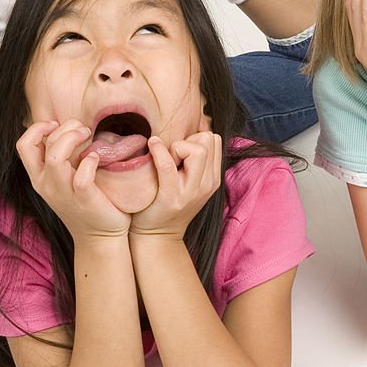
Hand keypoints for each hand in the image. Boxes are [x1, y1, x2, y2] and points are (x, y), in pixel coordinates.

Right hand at [16, 119, 129, 239]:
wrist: (99, 237)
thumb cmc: (86, 203)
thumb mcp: (65, 180)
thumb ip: (61, 159)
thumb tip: (67, 130)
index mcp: (40, 177)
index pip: (23, 145)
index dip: (37, 128)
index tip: (57, 123)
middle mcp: (46, 184)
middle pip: (37, 145)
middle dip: (61, 128)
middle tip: (82, 129)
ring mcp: (63, 192)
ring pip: (56, 157)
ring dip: (72, 139)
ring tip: (89, 136)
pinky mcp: (84, 199)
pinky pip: (82, 176)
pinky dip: (90, 161)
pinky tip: (97, 158)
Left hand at [129, 118, 222, 241]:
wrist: (157, 236)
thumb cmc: (167, 203)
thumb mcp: (190, 182)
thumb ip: (194, 161)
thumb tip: (189, 130)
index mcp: (213, 177)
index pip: (214, 139)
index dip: (195, 139)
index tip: (180, 154)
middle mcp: (208, 183)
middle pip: (208, 139)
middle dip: (188, 141)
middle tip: (173, 158)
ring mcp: (193, 191)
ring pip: (197, 149)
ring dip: (177, 148)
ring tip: (166, 162)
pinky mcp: (172, 196)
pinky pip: (168, 165)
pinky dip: (159, 151)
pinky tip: (151, 145)